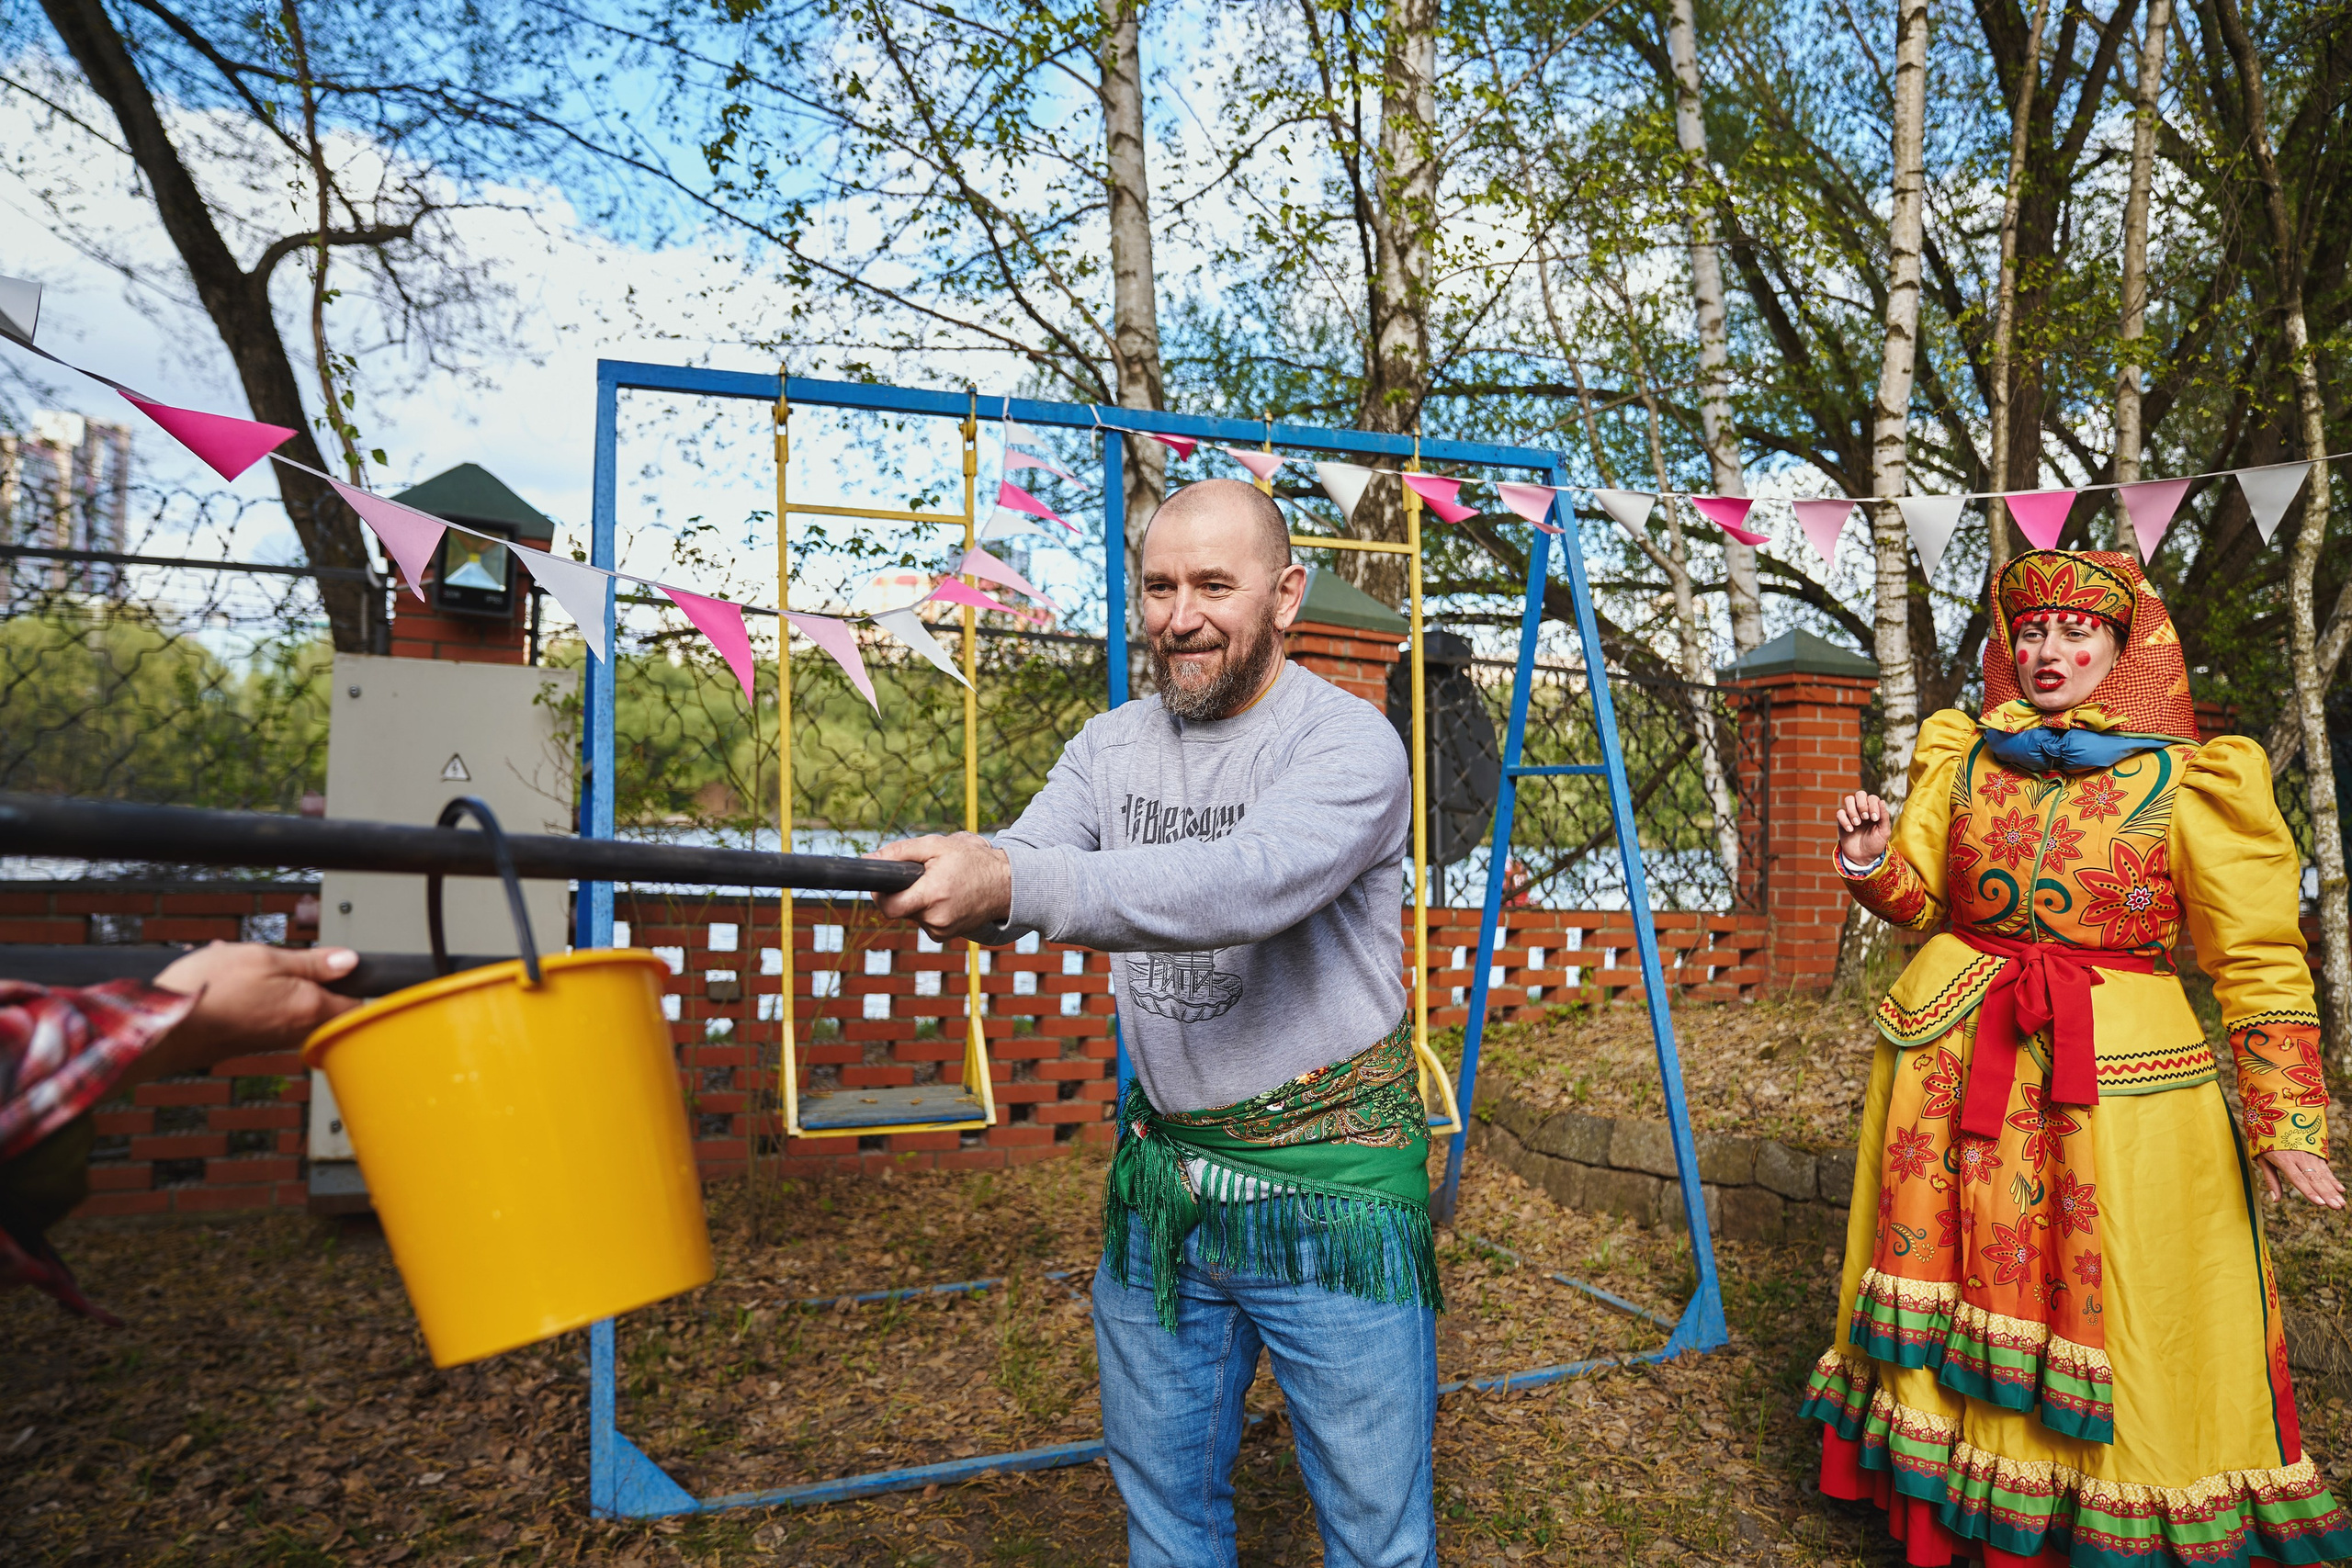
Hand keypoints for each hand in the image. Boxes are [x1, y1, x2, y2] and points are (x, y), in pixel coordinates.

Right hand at [131, 943, 361, 1084]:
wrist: (160, 1028)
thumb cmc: (207, 992)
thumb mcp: (264, 958)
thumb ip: (312, 962)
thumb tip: (349, 961)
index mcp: (309, 1009)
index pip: (353, 1002)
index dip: (348, 980)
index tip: (334, 964)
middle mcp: (293, 1032)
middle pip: (318, 1000)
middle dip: (299, 974)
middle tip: (273, 958)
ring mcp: (269, 1040)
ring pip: (284, 1002)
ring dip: (267, 979)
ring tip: (236, 961)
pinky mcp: (245, 1042)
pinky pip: (259, 1011)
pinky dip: (247, 992)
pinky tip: (222, 976)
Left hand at [872, 833, 1012, 943]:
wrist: (1006, 884)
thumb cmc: (972, 861)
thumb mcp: (936, 846)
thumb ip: (899, 851)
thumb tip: (868, 858)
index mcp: (933, 895)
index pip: (889, 907)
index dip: (879, 894)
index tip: (883, 882)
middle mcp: (936, 919)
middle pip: (898, 909)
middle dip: (903, 892)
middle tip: (920, 876)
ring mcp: (941, 931)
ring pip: (911, 914)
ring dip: (917, 899)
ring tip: (939, 884)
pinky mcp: (944, 936)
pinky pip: (923, 921)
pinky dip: (927, 909)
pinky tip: (945, 896)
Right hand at [1835, 791, 1892, 867]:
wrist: (1863, 857)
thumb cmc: (1875, 843)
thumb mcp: (1884, 831)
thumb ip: (1884, 816)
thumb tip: (1882, 801)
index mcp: (1874, 810)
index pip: (1872, 798)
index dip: (1873, 805)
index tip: (1875, 819)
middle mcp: (1863, 809)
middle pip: (1860, 794)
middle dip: (1862, 804)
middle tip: (1866, 818)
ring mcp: (1852, 814)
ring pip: (1849, 799)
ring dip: (1853, 810)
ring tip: (1857, 824)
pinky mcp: (1842, 821)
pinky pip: (1840, 813)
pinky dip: (1845, 820)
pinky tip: (1850, 830)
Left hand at [2255, 1149, 2346, 1209]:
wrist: (2276, 1119)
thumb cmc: (2267, 1143)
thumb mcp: (2262, 1159)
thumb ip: (2270, 1180)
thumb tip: (2275, 1200)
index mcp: (2284, 1160)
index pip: (2298, 1179)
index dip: (2309, 1192)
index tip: (2320, 1203)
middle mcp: (2299, 1158)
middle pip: (2314, 1179)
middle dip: (2326, 1194)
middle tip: (2336, 1207)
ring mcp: (2309, 1155)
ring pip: (2323, 1175)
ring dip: (2333, 1190)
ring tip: (2341, 1203)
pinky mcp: (2316, 1153)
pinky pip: (2326, 1169)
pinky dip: (2333, 1180)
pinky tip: (2341, 1190)